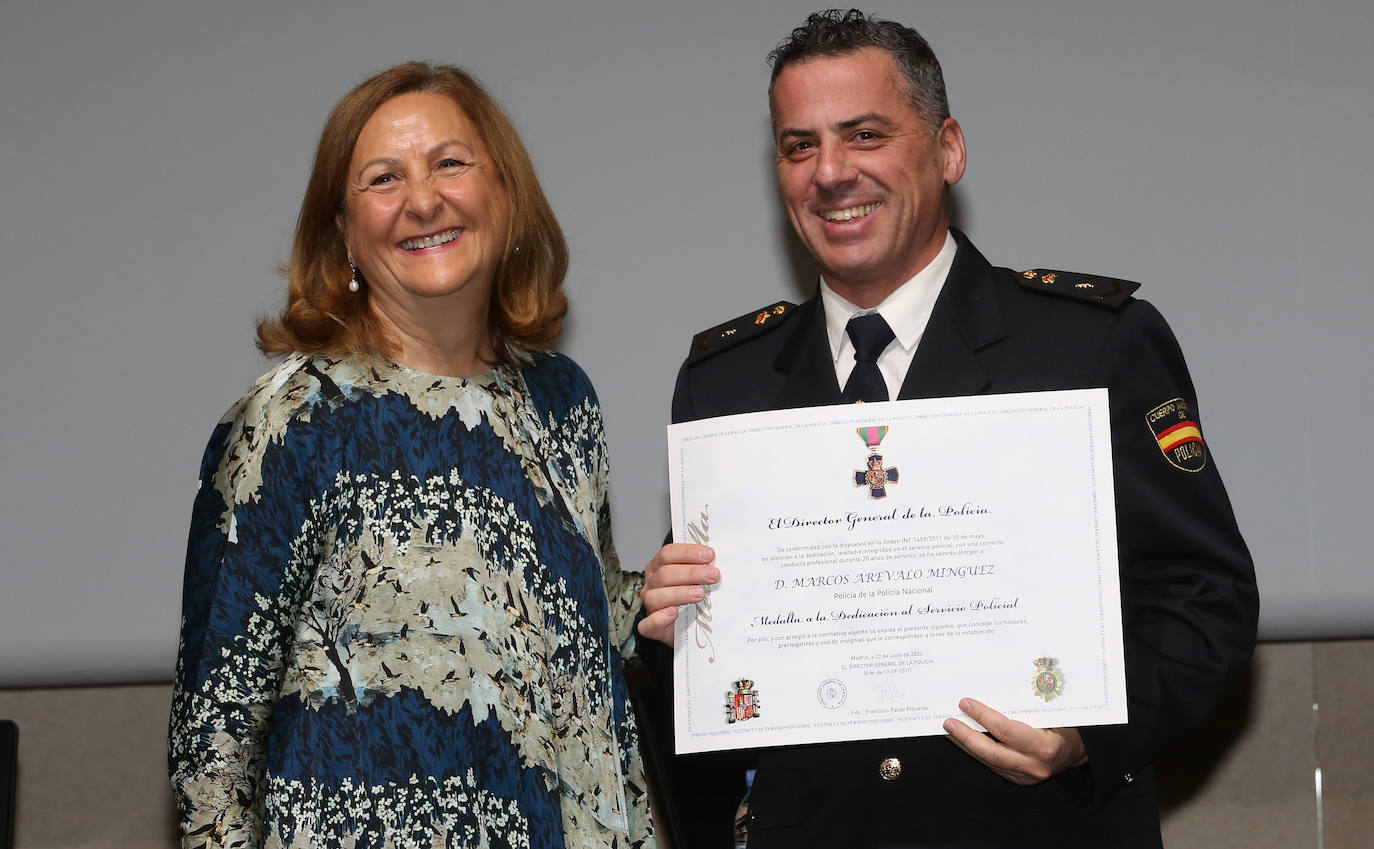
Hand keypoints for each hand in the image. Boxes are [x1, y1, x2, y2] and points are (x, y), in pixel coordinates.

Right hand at [636, 544, 717, 645]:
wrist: (686, 630)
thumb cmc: (691, 600)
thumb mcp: (695, 580)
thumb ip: (702, 569)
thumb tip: (719, 563)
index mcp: (659, 567)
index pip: (668, 554)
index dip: (688, 552)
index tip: (709, 555)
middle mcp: (652, 585)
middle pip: (665, 574)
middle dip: (691, 573)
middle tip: (713, 575)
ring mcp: (649, 606)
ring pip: (656, 597)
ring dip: (680, 593)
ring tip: (700, 594)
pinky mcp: (651, 628)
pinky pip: (648, 624)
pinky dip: (660, 618)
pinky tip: (674, 613)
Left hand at [943, 698, 1086, 784]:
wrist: (1077, 753)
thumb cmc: (1066, 727)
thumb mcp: (1052, 714)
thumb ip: (1028, 706)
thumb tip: (993, 687)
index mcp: (1044, 747)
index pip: (1007, 731)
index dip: (984, 717)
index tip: (966, 703)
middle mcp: (1033, 765)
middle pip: (991, 752)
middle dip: (966, 736)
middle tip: (948, 721)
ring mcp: (1023, 775)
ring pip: (988, 761)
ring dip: (965, 745)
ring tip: (948, 730)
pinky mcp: (1016, 779)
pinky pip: (991, 764)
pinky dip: (975, 751)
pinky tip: (962, 739)